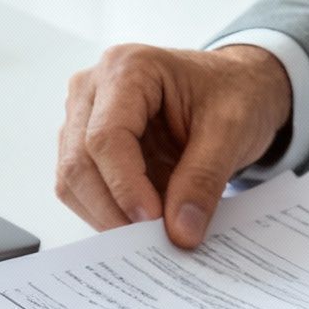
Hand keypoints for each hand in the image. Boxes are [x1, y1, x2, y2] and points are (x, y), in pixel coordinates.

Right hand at [57, 43, 292, 247]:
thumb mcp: (233, 130)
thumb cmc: (234, 93)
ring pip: (72, 181)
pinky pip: (81, 189)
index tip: (153, 222)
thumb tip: (180, 232)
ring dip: (107, 215)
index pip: (105, 137)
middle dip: (112, 209)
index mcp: (127, 68)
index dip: (125, 186)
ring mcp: (82, 116)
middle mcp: (92, 88)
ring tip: (152, 232)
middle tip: (152, 240)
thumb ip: (204, 179)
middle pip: (78, 162)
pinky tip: (142, 221)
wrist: (236, 88)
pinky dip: (108, 212)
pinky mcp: (84, 144)